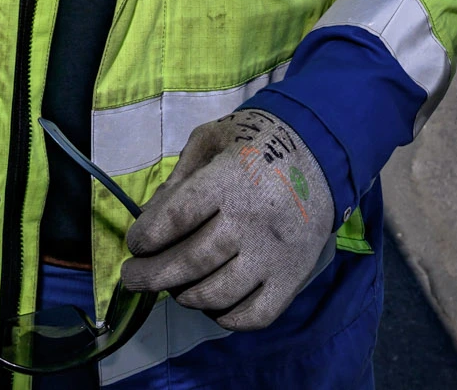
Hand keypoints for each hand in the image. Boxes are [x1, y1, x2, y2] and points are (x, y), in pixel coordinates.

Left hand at [119, 109, 335, 331]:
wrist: (323, 153)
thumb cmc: (259, 143)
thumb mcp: (213, 138)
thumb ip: (180, 175)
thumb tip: (150, 217)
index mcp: (229, 180)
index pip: (175, 219)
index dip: (146, 237)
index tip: (136, 243)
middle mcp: (251, 221)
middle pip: (190, 262)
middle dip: (151, 276)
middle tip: (134, 277)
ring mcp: (274, 254)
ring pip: (217, 293)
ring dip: (185, 296)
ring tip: (174, 288)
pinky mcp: (293, 277)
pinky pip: (255, 315)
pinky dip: (227, 318)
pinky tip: (213, 305)